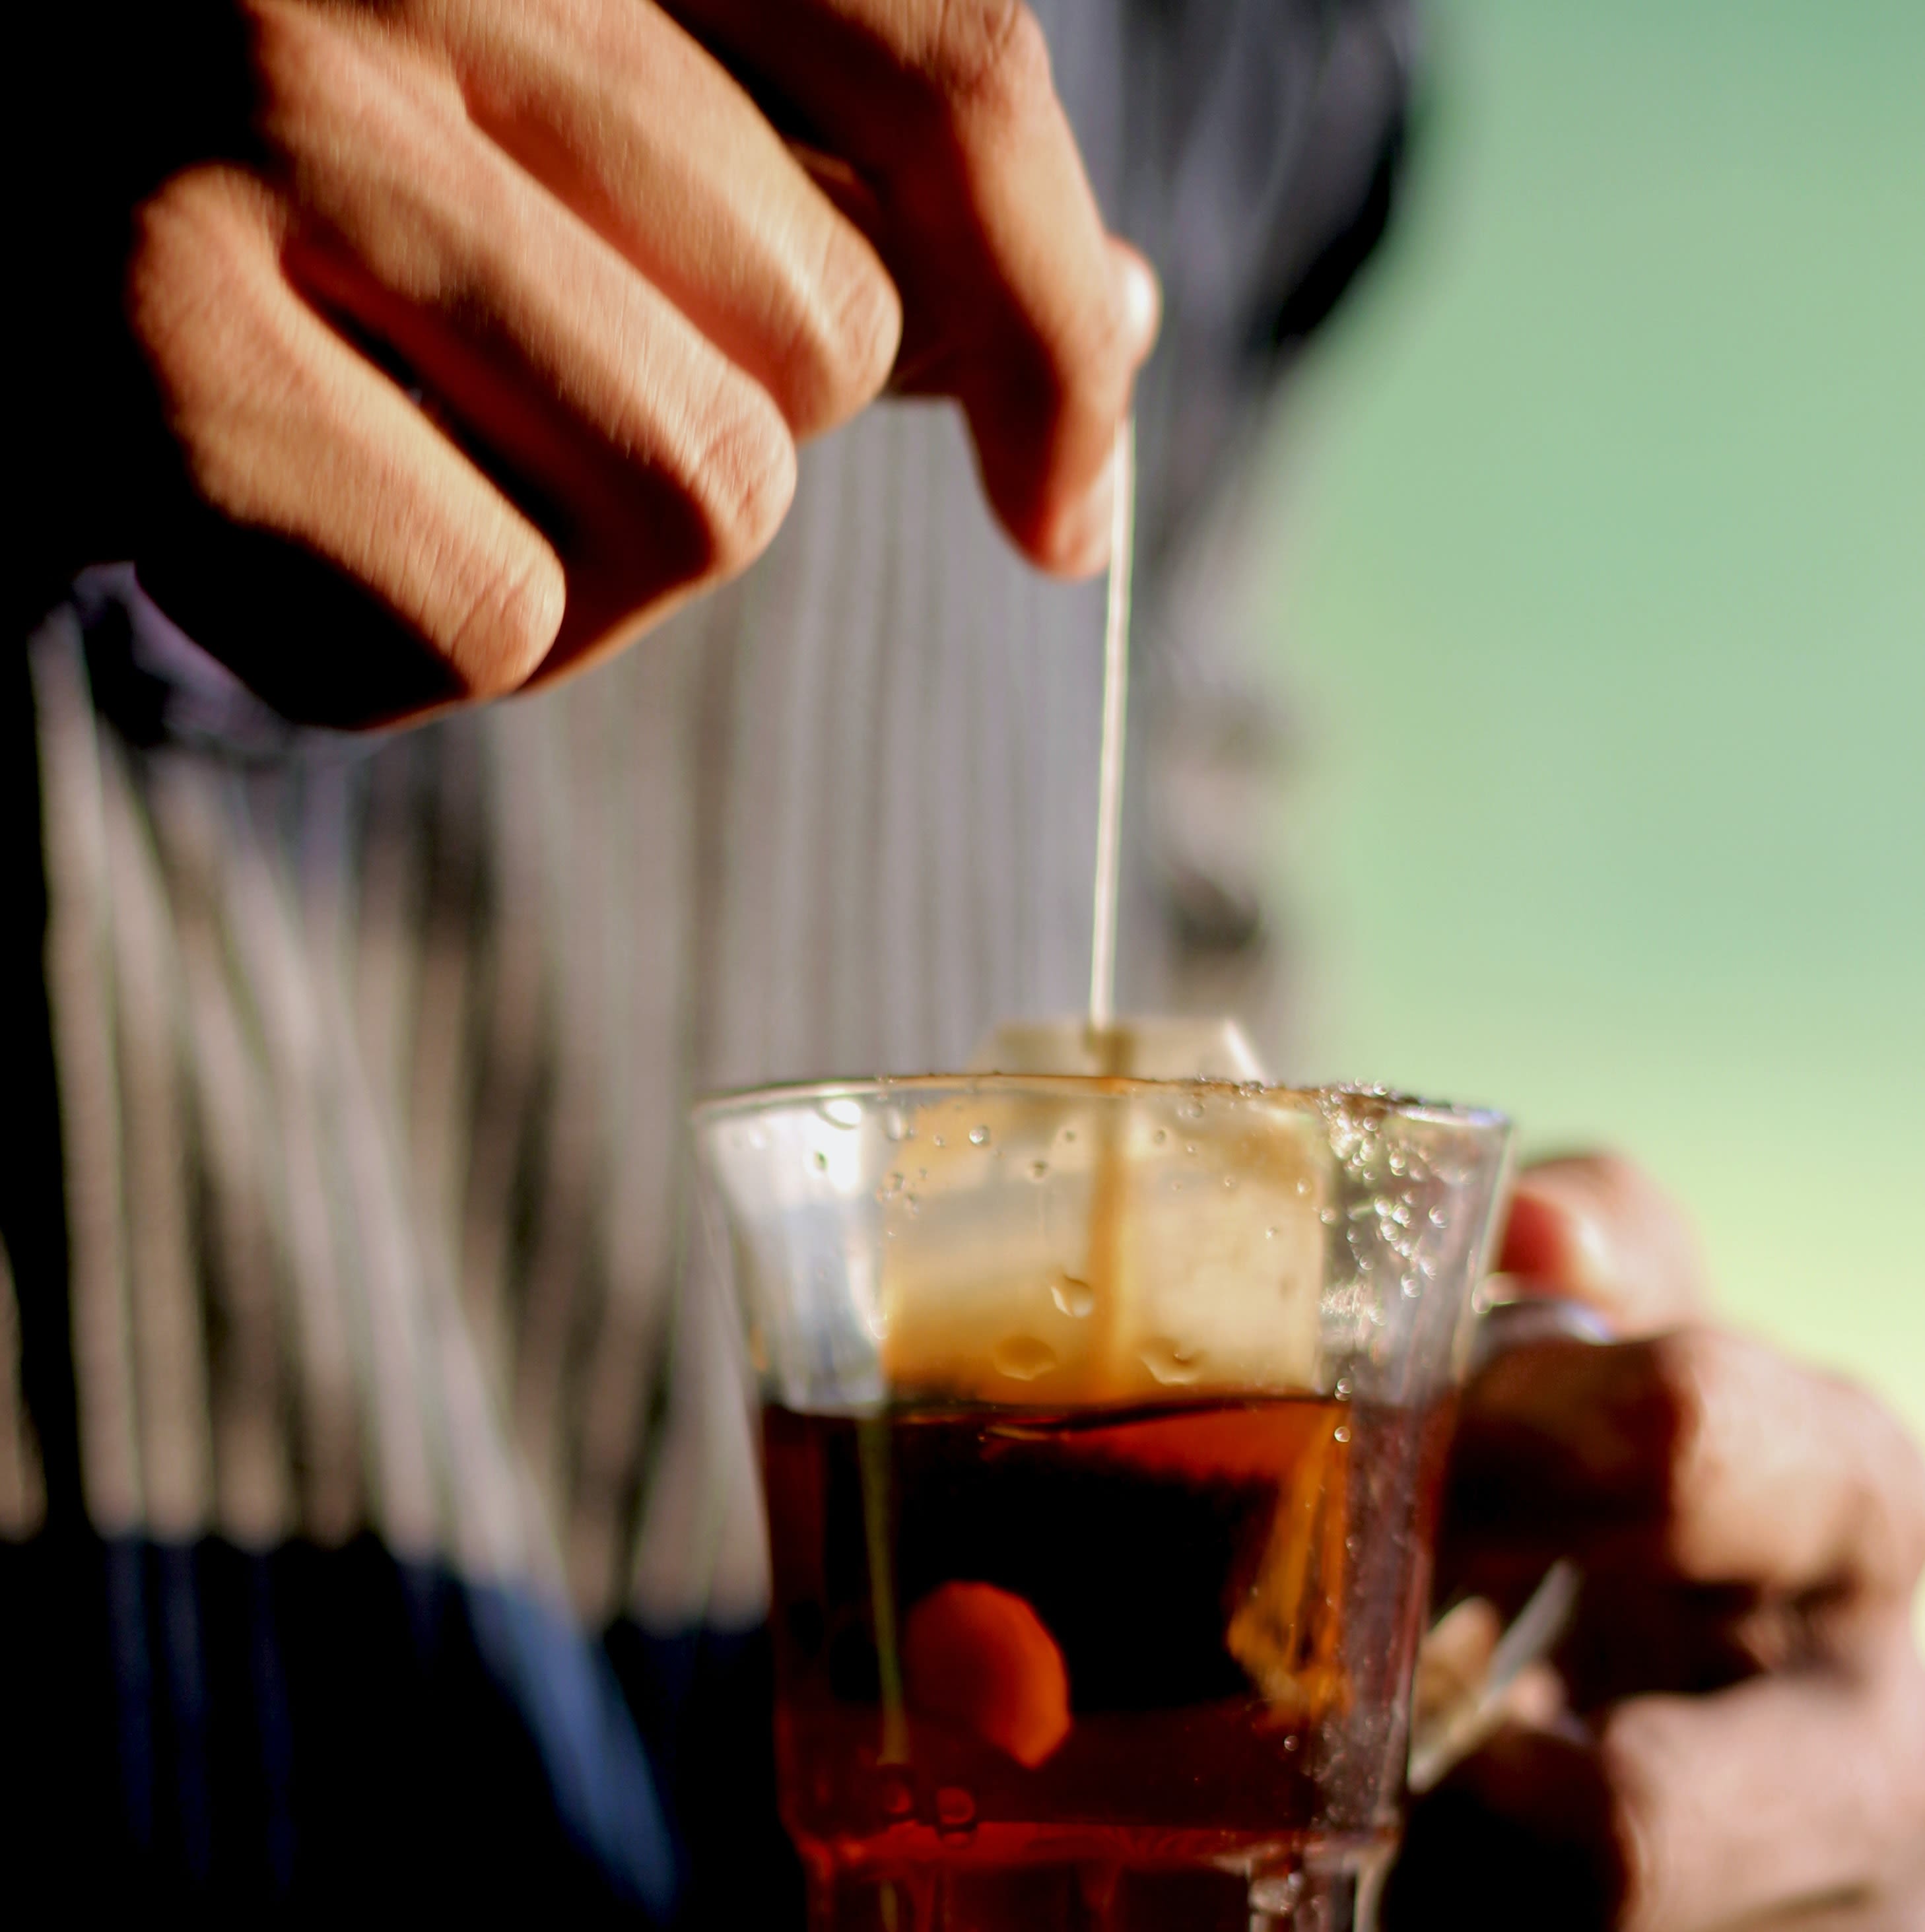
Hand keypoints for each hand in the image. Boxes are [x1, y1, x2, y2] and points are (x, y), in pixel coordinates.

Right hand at [33, 1, 1154, 721]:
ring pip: (686, 504)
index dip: (1045, 314)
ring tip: (358, 458)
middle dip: (697, 444)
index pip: (943, 54)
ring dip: (559, 564)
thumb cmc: (241, 169)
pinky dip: (395, 650)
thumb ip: (818, 182)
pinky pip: (492, 622)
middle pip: (816, 343)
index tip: (1060, 521)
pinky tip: (255, 540)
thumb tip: (1112, 333)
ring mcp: (267, 106)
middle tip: (471, 402)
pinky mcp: (151, 344)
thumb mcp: (547, 107)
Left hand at [1377, 1155, 1924, 1931]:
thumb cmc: (1656, 1534)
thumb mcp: (1649, 1360)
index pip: (1685, 1447)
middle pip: (1629, 1840)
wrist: (1769, 1754)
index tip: (1396, 1442)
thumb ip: (1589, 1254)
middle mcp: (1880, 1769)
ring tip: (1367, 1823)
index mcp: (1861, 1522)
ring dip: (1393, 1906)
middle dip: (1443, 1785)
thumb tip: (1524, 1223)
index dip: (1484, 1436)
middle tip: (1365, 1714)